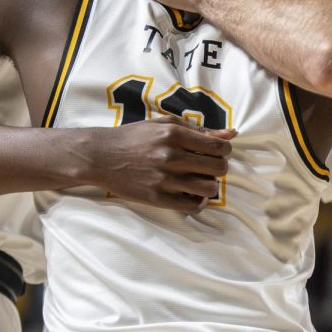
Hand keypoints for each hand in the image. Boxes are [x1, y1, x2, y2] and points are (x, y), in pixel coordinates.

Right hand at [80, 115, 236, 212]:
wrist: (101, 156)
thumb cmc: (134, 137)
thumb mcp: (164, 125)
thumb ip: (199, 129)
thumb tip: (231, 134)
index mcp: (174, 135)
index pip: (218, 147)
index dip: (225, 151)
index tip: (219, 153)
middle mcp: (171, 156)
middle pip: (217, 168)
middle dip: (219, 168)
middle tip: (210, 167)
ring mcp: (164, 179)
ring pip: (209, 189)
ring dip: (211, 186)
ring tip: (202, 181)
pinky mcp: (156, 198)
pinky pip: (192, 206)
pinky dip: (198, 202)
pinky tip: (192, 195)